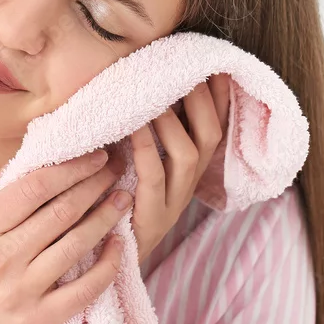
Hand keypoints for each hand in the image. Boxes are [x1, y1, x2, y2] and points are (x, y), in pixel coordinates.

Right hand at [0, 148, 131, 323]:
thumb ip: (0, 191)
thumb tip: (38, 152)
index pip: (33, 186)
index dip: (72, 167)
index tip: (96, 155)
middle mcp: (0, 257)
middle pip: (60, 211)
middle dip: (96, 184)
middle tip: (118, 168)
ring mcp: (21, 290)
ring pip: (76, 244)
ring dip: (107, 217)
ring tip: (123, 198)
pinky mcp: (40, 320)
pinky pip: (85, 288)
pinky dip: (108, 264)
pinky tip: (120, 246)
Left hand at [127, 73, 230, 265]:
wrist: (105, 260)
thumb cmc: (114, 202)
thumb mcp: (133, 164)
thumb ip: (141, 133)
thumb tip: (135, 87)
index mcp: (189, 170)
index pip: (215, 126)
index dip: (218, 96)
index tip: (212, 64)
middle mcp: (189, 184)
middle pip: (211, 134)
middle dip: (201, 99)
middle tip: (183, 69)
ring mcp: (174, 202)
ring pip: (188, 153)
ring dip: (171, 120)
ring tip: (152, 93)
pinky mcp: (152, 217)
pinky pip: (154, 175)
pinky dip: (144, 147)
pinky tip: (130, 126)